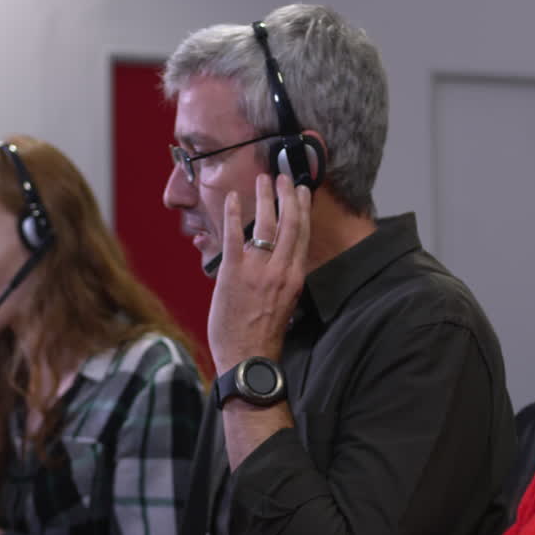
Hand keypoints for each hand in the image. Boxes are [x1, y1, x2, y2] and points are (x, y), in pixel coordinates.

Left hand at [207, 173, 311, 374]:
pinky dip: (232, 214)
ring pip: (265, 225)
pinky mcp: (232, 273)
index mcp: (294, 277)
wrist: (248, 358)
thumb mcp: (285, 304)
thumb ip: (283, 279)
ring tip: (263, 179)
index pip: (302, 234)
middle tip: (284, 176)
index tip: (301, 191)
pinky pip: (232, 236)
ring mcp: (256, 270)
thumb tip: (277, 260)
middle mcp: (280, 270)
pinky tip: (231, 197)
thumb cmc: (264, 336)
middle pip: (289, 224)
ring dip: (264, 198)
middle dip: (287, 196)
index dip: (302, 209)